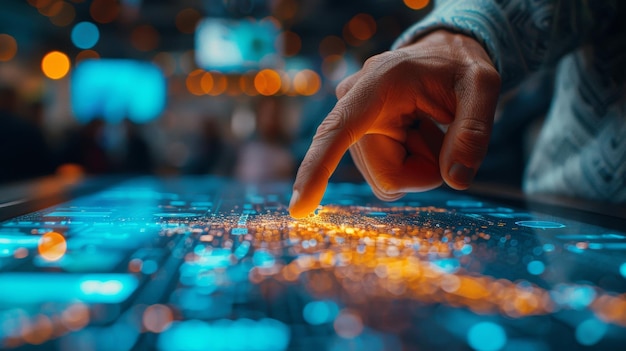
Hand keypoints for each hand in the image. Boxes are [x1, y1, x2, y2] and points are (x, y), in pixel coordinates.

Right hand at [289, 30, 500, 217]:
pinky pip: (388, 179)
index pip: (338, 131)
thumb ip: (474, 130)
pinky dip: (412, 167)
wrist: (440, 56)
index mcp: (375, 86)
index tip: (298, 209)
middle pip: (388, 178)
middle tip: (438, 131)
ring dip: (419, 167)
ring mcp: (353, 128)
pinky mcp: (359, 144)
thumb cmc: (457, 66)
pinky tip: (415, 135)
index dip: (317, 169)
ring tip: (425, 127)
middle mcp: (352, 107)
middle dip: (425, 170)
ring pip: (388, 183)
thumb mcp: (483, 84)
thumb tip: (454, 181)